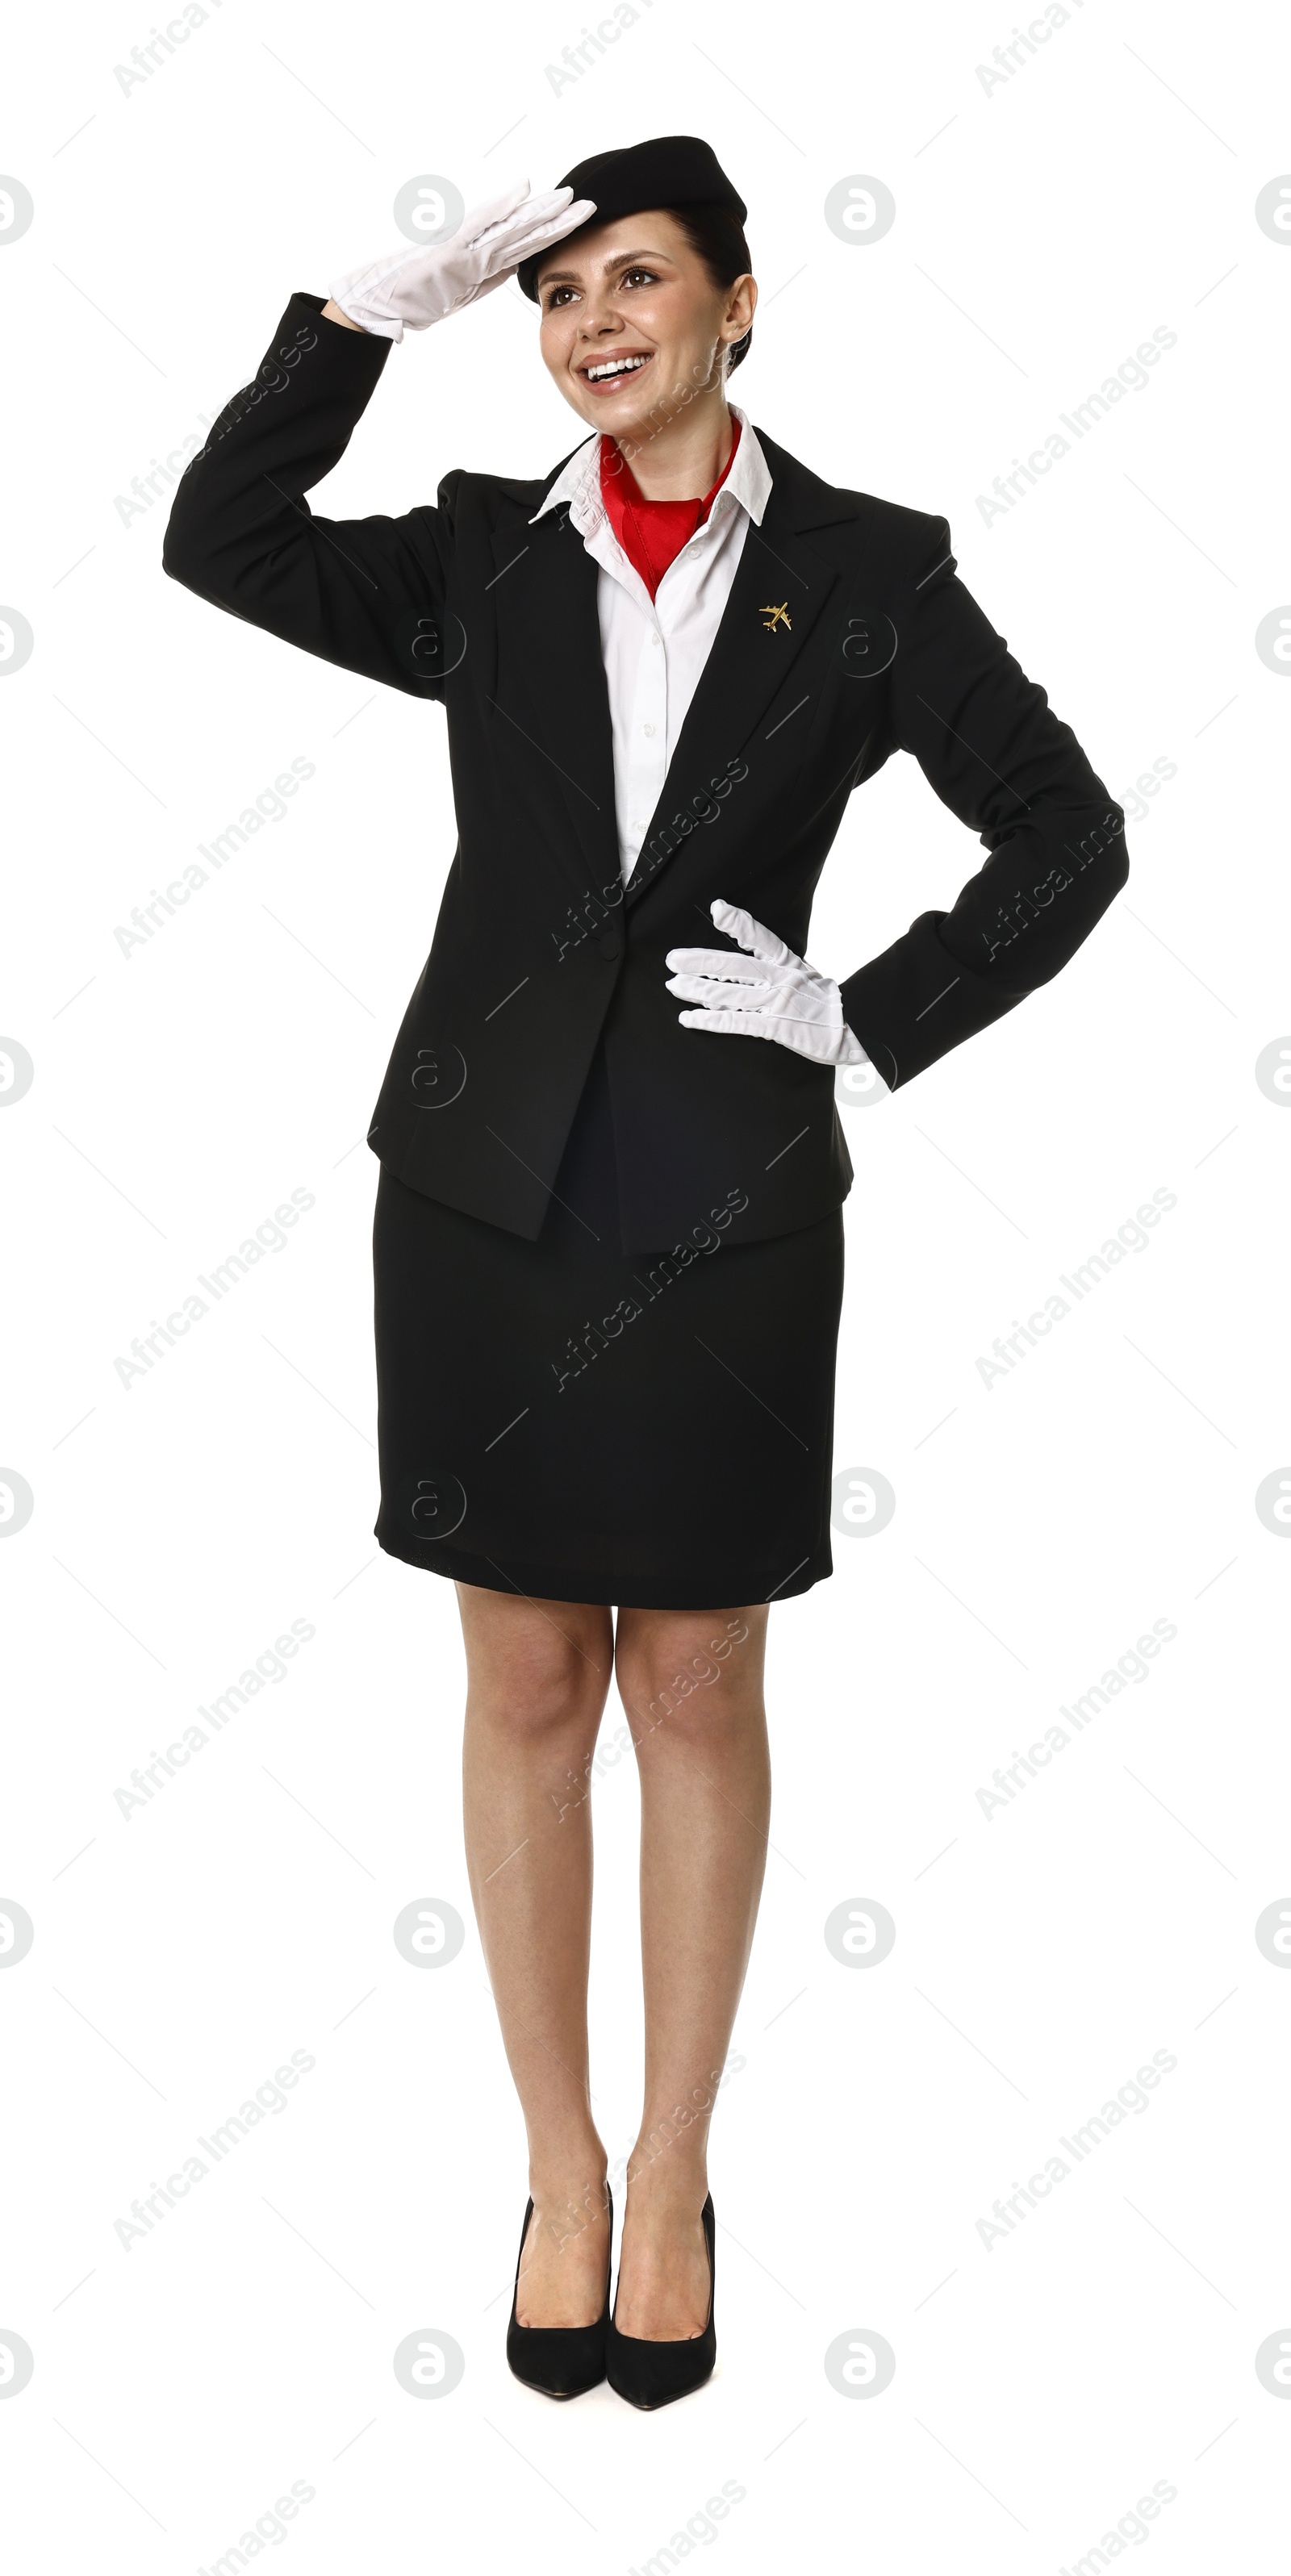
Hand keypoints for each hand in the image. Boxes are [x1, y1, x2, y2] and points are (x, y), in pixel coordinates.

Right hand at [327, 177, 595, 341]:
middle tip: (588, 202)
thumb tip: (515, 267)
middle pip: (525, 231)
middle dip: (557, 218)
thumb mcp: (462, 291)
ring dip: (540, 211)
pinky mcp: (449, 249)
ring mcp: (464, 247)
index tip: (578, 218)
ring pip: (510, 226)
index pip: (526, 244)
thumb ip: (487, 276)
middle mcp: (477, 249)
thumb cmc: (414, 295)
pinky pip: (480, 225)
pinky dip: (501, 207)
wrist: (380, 301)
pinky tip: (521, 191)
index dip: (554, 231)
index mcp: (482, 261)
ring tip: (566, 196)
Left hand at [665, 899, 878, 1071]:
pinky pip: (736, 1022)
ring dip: (697, 988)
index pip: (762, 938)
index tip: (718, 909)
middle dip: (700, 961)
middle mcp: (780, 979)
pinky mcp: (775, 1027)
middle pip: (733, 966)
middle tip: (672, 958)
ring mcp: (777, 1003)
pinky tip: (689, 1018)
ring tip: (673, 985)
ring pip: (729, 993)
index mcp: (789, 964)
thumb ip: (781, 970)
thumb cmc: (831, 1006)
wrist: (857, 1029)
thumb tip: (753, 969)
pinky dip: (710, 1020)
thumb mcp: (807, 977)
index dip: (739, 924)